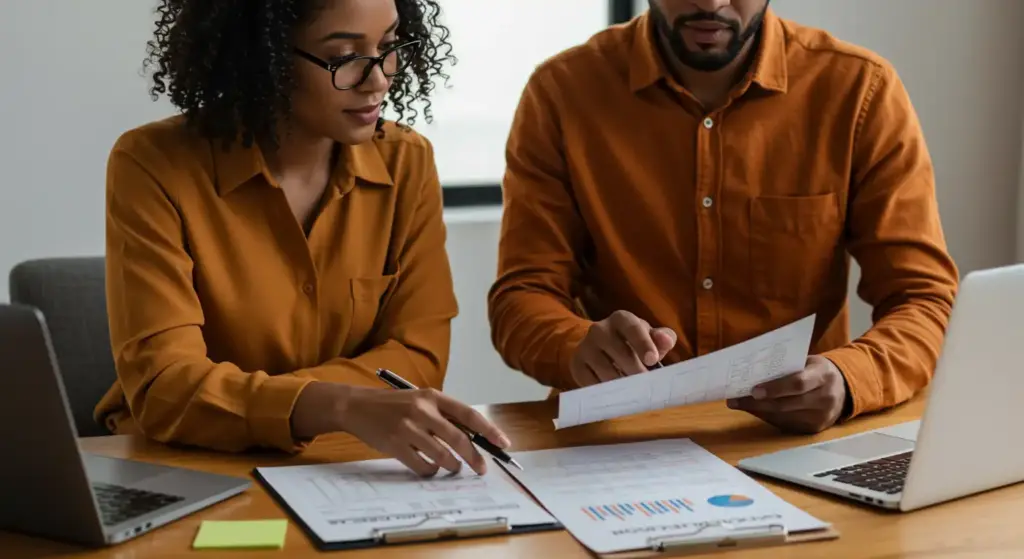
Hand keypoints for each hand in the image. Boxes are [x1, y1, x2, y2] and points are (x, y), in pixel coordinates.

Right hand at [291, 382, 510, 475]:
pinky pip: (423, 466)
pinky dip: (430, 471)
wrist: (356, 406)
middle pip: (459, 439)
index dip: (489, 430)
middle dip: (475, 458)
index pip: (469, 414)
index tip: (503, 444)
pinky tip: (429, 467)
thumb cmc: (393, 405)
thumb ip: (443, 416)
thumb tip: (473, 440)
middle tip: (482, 469)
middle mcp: (422, 410)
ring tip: (451, 466)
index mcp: (433, 396)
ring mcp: (408, 428)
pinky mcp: (395, 445)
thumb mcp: (420, 400)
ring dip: (452, 466)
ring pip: (443, 456)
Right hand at [570, 310, 676, 386]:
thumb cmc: (632, 343)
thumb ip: (662, 338)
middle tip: (648, 387)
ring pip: (606, 371)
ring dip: (622, 385)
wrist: (599, 347)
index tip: (652, 361)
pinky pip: (592, 382)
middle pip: (620, 353)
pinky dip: (606, 392)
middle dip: (637, 371)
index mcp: (621, 319)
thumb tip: (666, 340)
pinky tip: (616, 395)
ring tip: (635, 393)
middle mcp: (599, 329)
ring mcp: (585, 346)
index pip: (633, 329)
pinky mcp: (576, 364)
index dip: (643, 344)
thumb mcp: (648, 337)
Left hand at [727, 356, 847, 432]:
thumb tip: (754, 373)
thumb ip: (787, 367)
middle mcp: (825, 398)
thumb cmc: (818, 371)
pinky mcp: (814, 429)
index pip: (798, 384)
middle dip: (758, 403)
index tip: (753, 390)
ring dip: (758, 411)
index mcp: (823, 376)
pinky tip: (754, 410)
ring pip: (783, 417)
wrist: (844, 389)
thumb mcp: (808, 362)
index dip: (775, 388)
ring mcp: (821, 417)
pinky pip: (786, 424)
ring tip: (738, 404)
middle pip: (787, 404)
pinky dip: (768, 417)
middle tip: (735, 400)